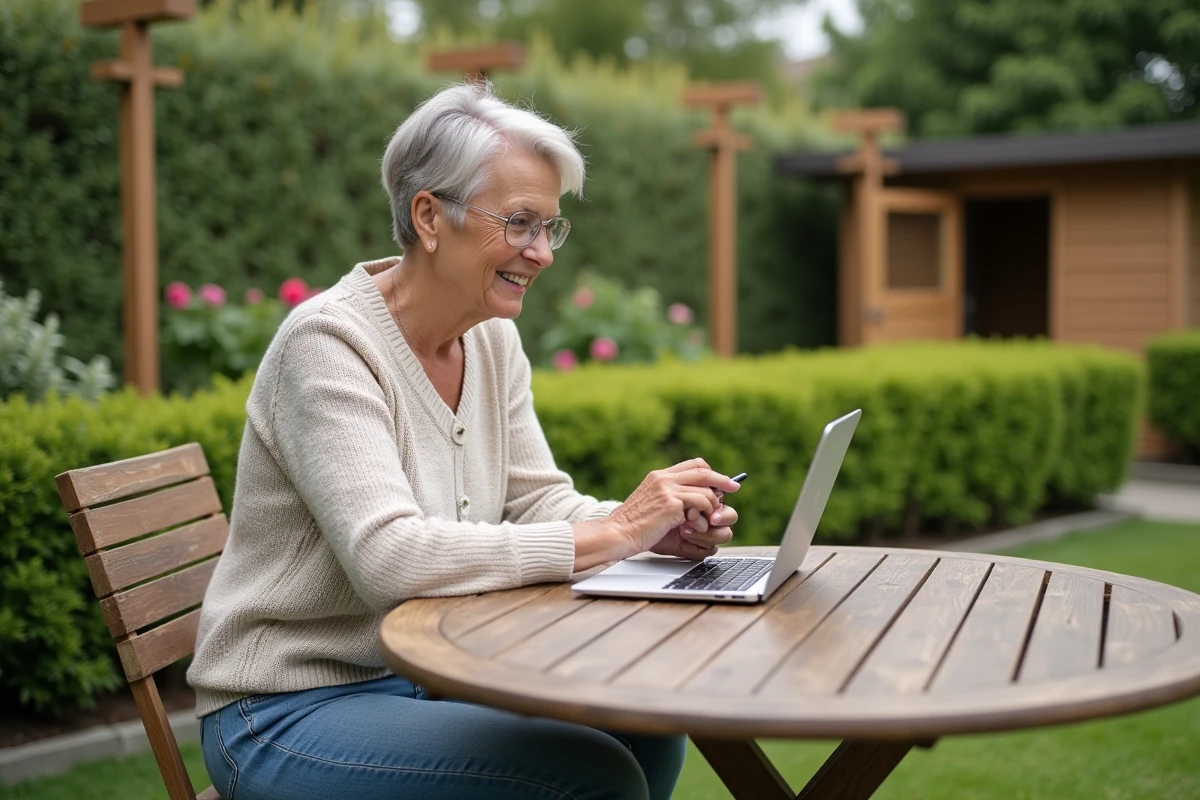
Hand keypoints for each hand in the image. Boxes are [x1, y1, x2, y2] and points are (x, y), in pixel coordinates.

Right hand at [607, 458, 740, 558]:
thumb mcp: (651, 502)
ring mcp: (667, 490)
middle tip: (734, 488)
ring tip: (704, 520)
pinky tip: (693, 526)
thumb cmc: (634, 524)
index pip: (693, 465)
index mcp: (659, 476)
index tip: (722, 481)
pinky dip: (703, 517)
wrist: (618, 533)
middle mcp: (664, 479)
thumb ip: (669, 495)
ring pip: (705, 491)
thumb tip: (695, 497)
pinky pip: (700, 505)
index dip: (711, 472)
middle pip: (703, 472)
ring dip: (711, 507)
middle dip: (722, 480)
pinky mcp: (671, 504)